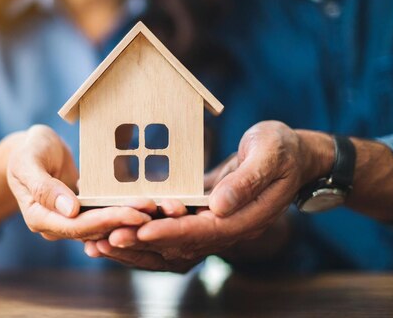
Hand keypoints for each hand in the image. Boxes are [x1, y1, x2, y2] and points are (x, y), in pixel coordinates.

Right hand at [7, 125, 154, 240]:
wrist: (33, 149)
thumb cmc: (28, 151)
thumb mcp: (28, 162)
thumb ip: (43, 187)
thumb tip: (69, 210)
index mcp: (39, 218)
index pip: (75, 226)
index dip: (105, 221)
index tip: (132, 214)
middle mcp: (56, 226)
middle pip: (93, 229)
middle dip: (123, 221)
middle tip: (151, 212)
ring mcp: (71, 220)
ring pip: (103, 225)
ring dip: (128, 218)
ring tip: (156, 209)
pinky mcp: (84, 212)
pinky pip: (105, 214)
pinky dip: (124, 210)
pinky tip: (148, 206)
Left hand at [84, 121, 333, 271]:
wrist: (290, 154)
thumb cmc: (282, 147)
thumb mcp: (270, 152)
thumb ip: (247, 180)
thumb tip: (218, 206)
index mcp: (246, 217)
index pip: (204, 232)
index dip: (171, 232)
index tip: (141, 231)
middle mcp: (227, 228)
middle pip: (181, 246)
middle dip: (143, 243)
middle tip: (107, 240)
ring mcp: (214, 225)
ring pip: (172, 245)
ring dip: (138, 246)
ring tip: (101, 243)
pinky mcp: (202, 216)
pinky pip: (171, 230)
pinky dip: (144, 233)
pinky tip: (117, 228)